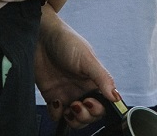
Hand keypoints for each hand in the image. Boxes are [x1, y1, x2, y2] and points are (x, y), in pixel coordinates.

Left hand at [36, 8, 117, 129]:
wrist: (40, 36)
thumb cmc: (66, 41)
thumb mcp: (87, 58)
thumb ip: (102, 78)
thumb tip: (116, 97)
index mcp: (94, 81)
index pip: (104, 103)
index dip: (100, 109)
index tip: (92, 103)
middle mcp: (82, 89)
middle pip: (91, 115)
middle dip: (87, 116)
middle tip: (79, 105)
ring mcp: (67, 94)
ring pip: (75, 119)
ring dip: (74, 119)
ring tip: (69, 107)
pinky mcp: (52, 96)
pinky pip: (56, 115)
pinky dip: (57, 114)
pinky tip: (55, 102)